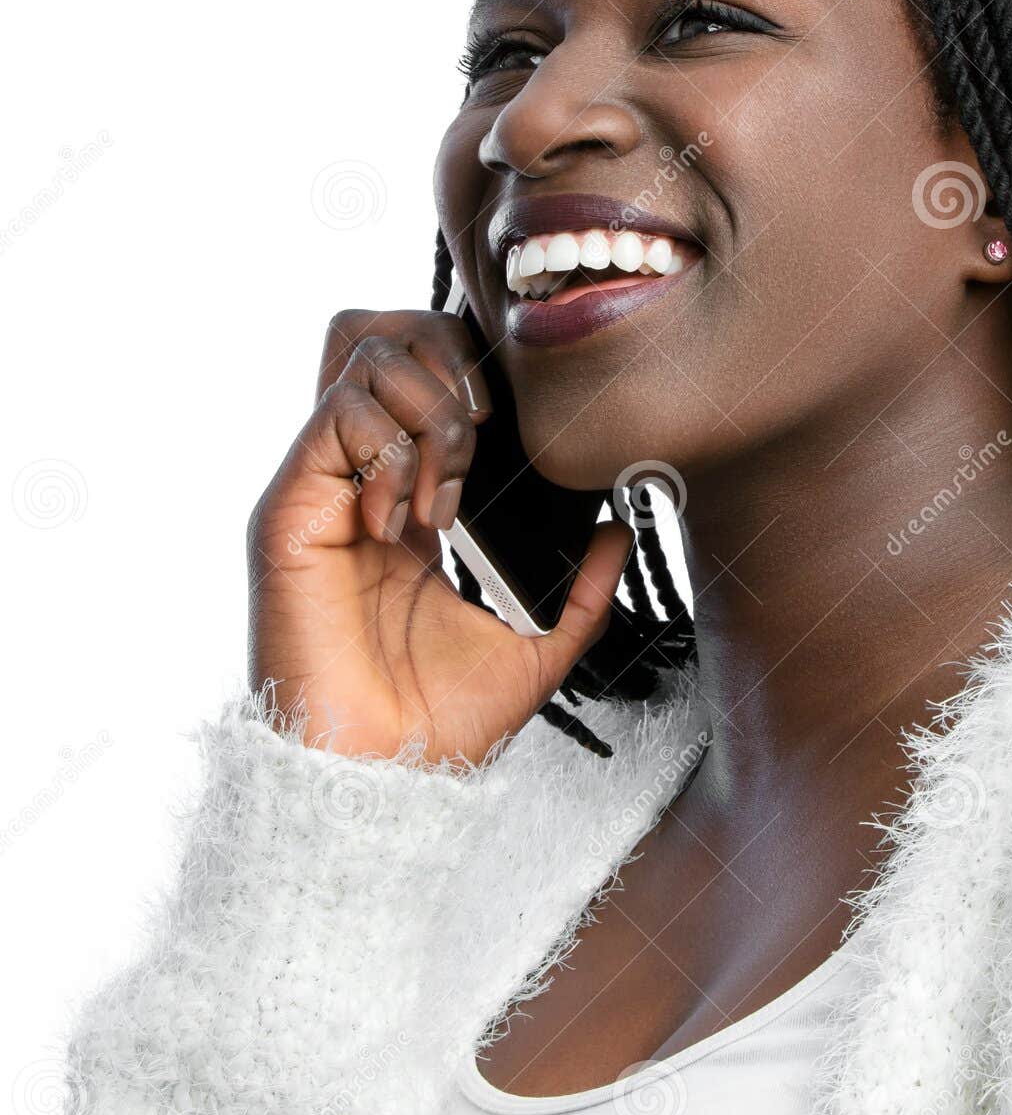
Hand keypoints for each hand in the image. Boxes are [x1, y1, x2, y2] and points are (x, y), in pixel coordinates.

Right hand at [246, 308, 630, 764]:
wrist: (388, 780)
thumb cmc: (445, 723)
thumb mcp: (539, 645)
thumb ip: (585, 588)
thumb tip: (620, 527)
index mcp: (411, 498)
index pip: (423, 370)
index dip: (470, 365)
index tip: (518, 418)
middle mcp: (360, 479)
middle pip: (383, 333)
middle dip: (448, 359)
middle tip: (483, 433)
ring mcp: (321, 489)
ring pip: (360, 357)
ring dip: (429, 409)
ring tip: (449, 493)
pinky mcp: (288, 512)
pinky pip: (335, 422)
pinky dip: (390, 451)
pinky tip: (409, 520)